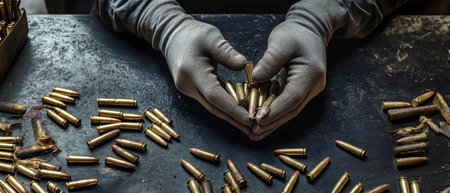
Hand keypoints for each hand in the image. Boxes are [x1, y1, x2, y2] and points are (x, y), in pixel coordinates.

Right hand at [165, 20, 252, 133]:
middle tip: (254, 127)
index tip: (250, 117)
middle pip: (213, 107)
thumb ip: (227, 52)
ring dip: (230, 116)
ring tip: (250, 123)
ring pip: (211, 107)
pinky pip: (209, 101)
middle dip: (234, 119)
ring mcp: (187, 89)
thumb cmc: (193, 33)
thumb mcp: (211, 36)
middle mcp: (187, 85)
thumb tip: (244, 65)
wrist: (171, 35)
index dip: (233, 109)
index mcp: (192, 71)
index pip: (215, 96)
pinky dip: (224, 107)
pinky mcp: (191, 90)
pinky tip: (238, 112)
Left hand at [248, 0, 343, 140]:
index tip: (257, 119)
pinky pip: (289, 105)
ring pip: (291, 111)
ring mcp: (310, 90)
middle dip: (273, 122)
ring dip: (274, 123)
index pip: (292, 97)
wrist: (309, 30)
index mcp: (311, 73)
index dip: (275, 110)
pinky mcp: (303, 90)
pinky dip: (276, 115)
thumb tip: (255, 80)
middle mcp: (314, 86)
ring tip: (255, 133)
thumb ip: (270, 61)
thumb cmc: (295, 33)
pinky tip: (263, 123)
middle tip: (253, 131)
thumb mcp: (280, 42)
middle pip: (292, 109)